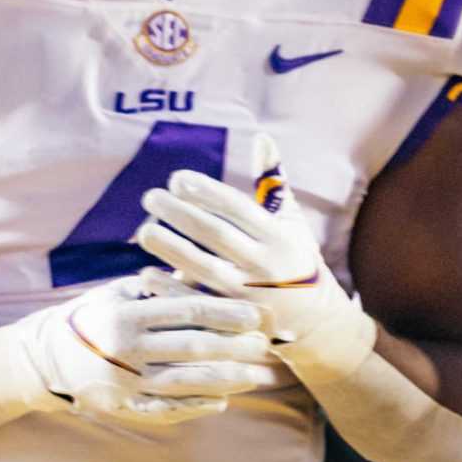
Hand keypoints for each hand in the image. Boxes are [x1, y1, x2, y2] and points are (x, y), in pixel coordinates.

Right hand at [0, 274, 275, 430]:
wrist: (37, 360)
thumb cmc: (84, 319)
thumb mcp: (114, 294)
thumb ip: (156, 287)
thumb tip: (202, 269)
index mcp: (124, 315)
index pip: (186, 311)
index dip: (226, 312)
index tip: (257, 313)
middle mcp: (125, 350)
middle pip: (193, 348)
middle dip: (236, 347)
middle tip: (268, 345)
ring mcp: (123, 382)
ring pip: (186, 381)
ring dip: (227, 379)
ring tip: (258, 375)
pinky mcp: (120, 407)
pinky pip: (166, 408)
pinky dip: (197, 405)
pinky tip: (223, 400)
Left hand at [134, 133, 377, 378]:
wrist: (318, 324)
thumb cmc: (297, 262)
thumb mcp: (292, 224)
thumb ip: (274, 183)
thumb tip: (261, 137)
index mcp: (278, 236)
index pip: (237, 207)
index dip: (205, 190)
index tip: (176, 178)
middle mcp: (265, 264)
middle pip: (214, 233)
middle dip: (179, 212)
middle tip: (150, 196)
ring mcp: (248, 295)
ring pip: (201, 267)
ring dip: (168, 247)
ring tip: (143, 229)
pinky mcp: (233, 320)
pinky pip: (195, 302)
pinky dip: (170, 288)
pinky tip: (145, 272)